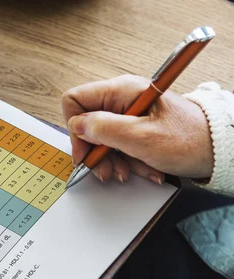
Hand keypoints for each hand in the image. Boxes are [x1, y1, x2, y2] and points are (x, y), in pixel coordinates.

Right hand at [62, 74, 213, 183]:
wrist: (219, 150)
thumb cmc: (188, 140)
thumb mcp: (141, 137)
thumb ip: (104, 129)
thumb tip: (78, 126)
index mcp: (121, 91)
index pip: (75, 100)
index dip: (75, 128)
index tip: (86, 152)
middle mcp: (122, 99)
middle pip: (88, 124)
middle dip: (96, 152)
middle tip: (107, 170)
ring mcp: (129, 114)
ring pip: (102, 139)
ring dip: (112, 161)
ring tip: (129, 172)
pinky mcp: (136, 128)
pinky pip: (119, 146)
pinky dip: (127, 161)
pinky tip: (143, 169)